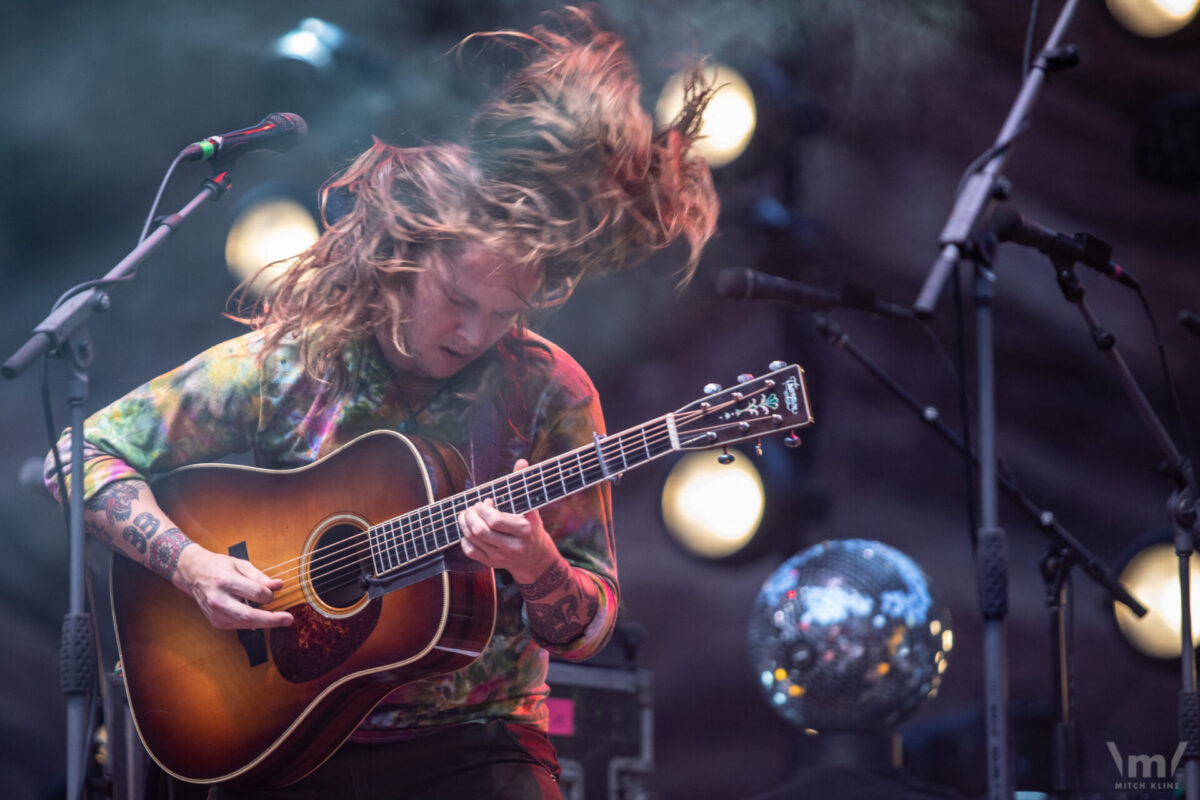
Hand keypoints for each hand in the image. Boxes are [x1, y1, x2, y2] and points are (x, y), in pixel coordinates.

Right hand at [173, 546, 293, 629]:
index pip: (254, 592)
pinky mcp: (216, 622)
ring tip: (279, 619)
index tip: (274, 591)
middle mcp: (218, 599)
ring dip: (265, 622)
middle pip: (249, 615)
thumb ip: (259, 577)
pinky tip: (261, 617)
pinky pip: (239, 625)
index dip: (268, 594)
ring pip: (245, 624)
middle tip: (288, 619)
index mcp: (225, 581)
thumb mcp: (240, 564)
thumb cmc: (219, 566)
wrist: (193, 574)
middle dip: (272, 619)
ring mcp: (216, 613)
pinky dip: (252, 622)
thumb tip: (278, 585)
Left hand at [458, 459, 559, 583]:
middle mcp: (514, 545)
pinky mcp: (492, 564)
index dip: (485, 508)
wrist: (536, 559)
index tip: (488, 500)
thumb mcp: (531, 507)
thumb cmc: (531, 526)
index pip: (496, 520)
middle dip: (471, 515)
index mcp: (525, 529)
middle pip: (481, 530)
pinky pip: (470, 551)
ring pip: (474, 539)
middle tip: (473, 507)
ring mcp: (502, 557)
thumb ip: (524, 484)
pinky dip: (465, 538)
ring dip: (465, 523)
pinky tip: (469, 530)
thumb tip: (521, 462)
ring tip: (468, 514)